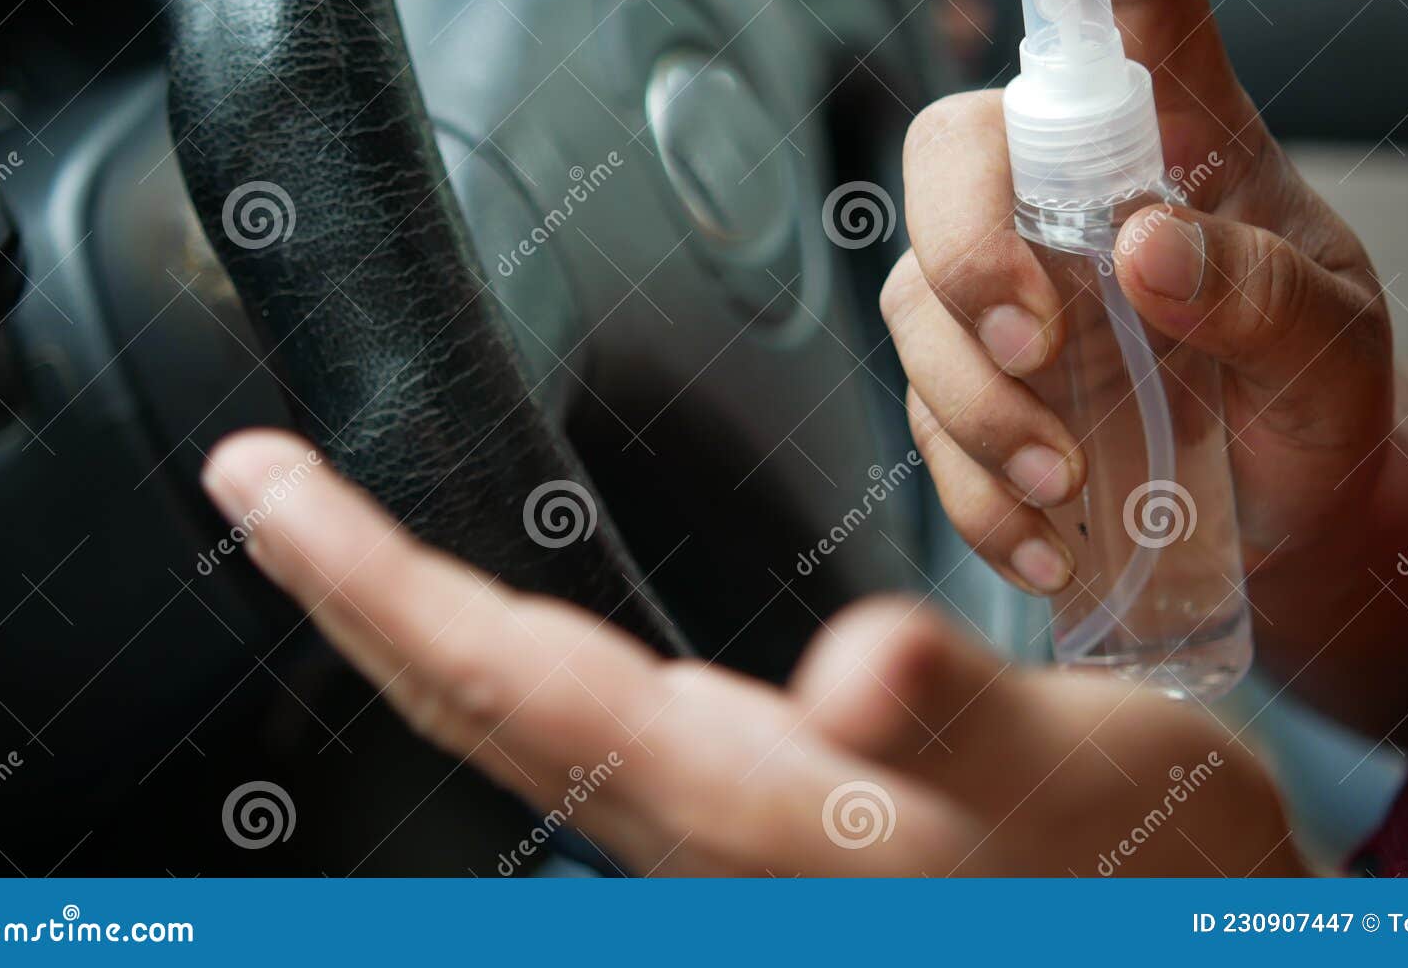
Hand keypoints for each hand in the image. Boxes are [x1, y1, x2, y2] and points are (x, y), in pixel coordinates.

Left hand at [200, 429, 1302, 876]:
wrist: (1154, 925)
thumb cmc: (1121, 861)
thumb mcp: (1063, 769)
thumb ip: (950, 717)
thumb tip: (855, 673)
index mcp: (742, 802)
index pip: (501, 673)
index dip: (369, 573)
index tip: (265, 484)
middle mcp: (689, 821)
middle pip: (466, 695)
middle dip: (344, 585)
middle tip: (253, 484)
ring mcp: (701, 824)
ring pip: (501, 712)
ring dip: (402, 616)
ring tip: (334, 536)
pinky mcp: (732, 811)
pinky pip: (562, 722)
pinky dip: (486, 649)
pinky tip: (486, 623)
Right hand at [879, 0, 1401, 723]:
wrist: (1293, 518)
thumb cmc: (1319, 399)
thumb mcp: (1336, 347)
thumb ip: (1261, 293)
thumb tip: (1144, 248)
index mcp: (1178, 143)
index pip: (1135, 7)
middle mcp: (1070, 200)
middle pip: (954, 156)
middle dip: (968, 247)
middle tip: (1035, 344)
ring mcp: (1013, 296)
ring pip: (918, 301)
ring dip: (973, 400)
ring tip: (1061, 483)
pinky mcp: (977, 389)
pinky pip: (923, 420)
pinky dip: (971, 489)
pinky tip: (1044, 538)